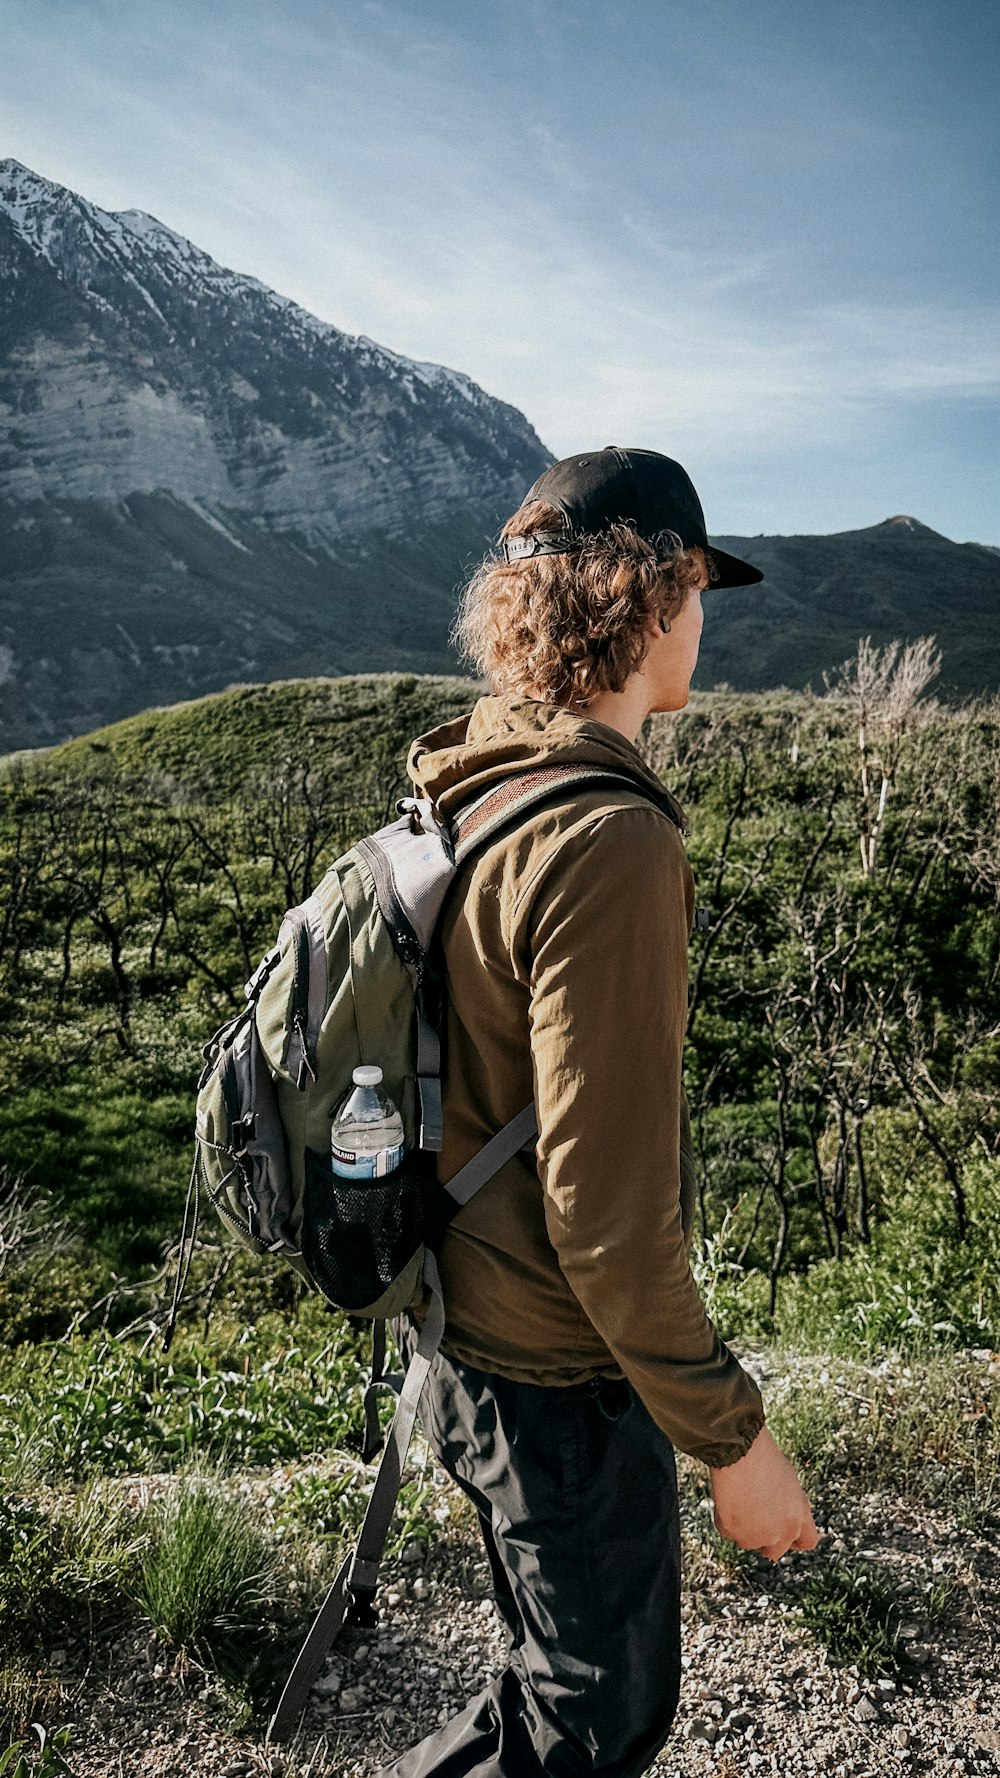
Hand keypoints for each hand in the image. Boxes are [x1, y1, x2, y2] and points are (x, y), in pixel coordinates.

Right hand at [709, 1425, 818, 1562]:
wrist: (741, 1452)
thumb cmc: (764, 1458)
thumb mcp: (788, 1482)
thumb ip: (789, 1506)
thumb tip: (780, 1516)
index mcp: (799, 1517)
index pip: (807, 1542)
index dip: (795, 1539)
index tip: (785, 1533)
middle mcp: (781, 1533)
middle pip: (774, 1551)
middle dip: (765, 1539)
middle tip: (754, 1520)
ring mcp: (756, 1536)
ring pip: (748, 1540)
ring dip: (743, 1527)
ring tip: (740, 1496)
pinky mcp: (733, 1533)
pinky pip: (728, 1530)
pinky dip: (726, 1518)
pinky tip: (727, 1496)